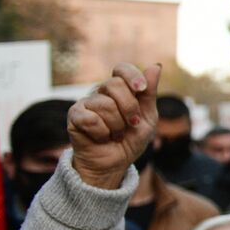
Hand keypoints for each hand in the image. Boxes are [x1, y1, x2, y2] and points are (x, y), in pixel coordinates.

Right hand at [67, 63, 160, 189]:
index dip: (132, 76)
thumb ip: (150, 93)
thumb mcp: (148, 117)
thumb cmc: (131, 139)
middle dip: (129, 108)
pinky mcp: (74, 117)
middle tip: (132, 123)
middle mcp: (101, 93)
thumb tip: (155, 66)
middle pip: (114, 85)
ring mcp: (86, 103)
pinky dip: (102, 133)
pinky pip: (91, 119)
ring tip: (116, 135)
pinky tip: (101, 138)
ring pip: (105, 105)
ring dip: (117, 126)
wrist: (114, 163)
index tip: (141, 89)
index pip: (121, 69)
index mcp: (120, 90)